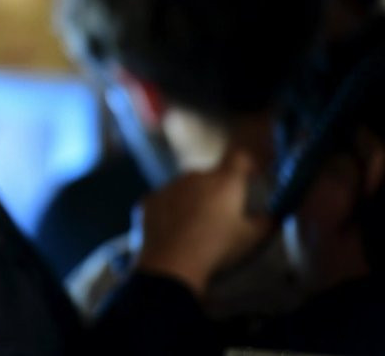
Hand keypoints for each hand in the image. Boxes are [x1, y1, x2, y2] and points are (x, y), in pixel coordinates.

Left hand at [134, 150, 274, 294]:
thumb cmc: (218, 248)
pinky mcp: (149, 200)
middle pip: (210, 176)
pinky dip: (169, 211)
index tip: (251, 175)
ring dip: (191, 200)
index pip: (240, 158)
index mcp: (224, 181)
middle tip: (220, 216)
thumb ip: (267, 221)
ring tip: (194, 227)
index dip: (247, 164)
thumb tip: (274, 214)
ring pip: (185, 188)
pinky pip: (164, 201)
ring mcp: (169, 186)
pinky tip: (172, 231)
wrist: (172, 264)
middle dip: (217, 190)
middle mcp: (195, 176)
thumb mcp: (252, 238)